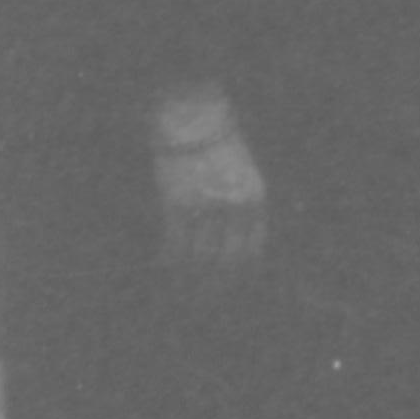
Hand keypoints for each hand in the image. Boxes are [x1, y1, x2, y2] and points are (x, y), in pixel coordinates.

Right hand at [150, 85, 267, 287]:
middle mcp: (236, 206)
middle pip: (226, 262)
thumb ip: (242, 209)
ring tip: (180, 291)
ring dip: (188, 279)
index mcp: (256, 200)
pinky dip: (168, 260)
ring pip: (198, 259)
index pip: (252, 252)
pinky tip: (163, 266)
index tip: (228, 292)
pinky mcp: (179, 204)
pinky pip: (174, 244)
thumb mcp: (244, 176)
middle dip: (214, 286)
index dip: (239, 278)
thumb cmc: (218, 147)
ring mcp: (208, 206)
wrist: (194, 116)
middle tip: (201, 302)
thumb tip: (231, 248)